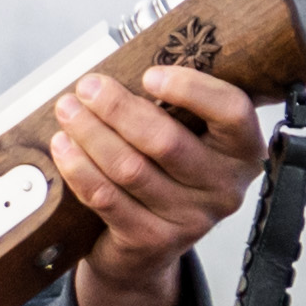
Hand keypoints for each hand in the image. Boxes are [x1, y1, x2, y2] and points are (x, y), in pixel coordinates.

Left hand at [39, 42, 257, 305]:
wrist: (146, 247)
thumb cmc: (165, 173)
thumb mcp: (186, 136)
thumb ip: (173, 104)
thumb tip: (128, 57)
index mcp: (241, 151)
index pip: (232, 112)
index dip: (191, 89)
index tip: (150, 74)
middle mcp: (223, 188)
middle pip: (167, 141)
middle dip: (118, 108)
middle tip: (88, 87)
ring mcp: (191, 219)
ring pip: (131, 168)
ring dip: (91, 134)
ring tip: (68, 110)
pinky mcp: (153, 240)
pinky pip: (108, 199)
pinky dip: (80, 169)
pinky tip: (64, 147)